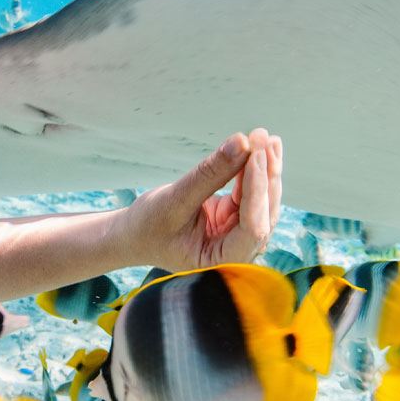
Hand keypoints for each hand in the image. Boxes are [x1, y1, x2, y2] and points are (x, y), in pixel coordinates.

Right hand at [127, 128, 282, 271]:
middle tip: (262, 138)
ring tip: (264, 136)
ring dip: (265, 168)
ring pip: (262, 200)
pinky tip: (259, 146)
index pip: (252, 227)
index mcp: (222, 263)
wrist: (134, 235)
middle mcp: (237, 253)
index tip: (256, 154)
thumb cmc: (148, 227)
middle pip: (263, 212)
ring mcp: (238, 235)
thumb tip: (241, 142)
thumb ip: (209, 174)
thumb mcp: (175, 199)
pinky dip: (254, 169)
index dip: (257, 191)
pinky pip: (251, 192)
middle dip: (265, 174)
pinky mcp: (234, 218)